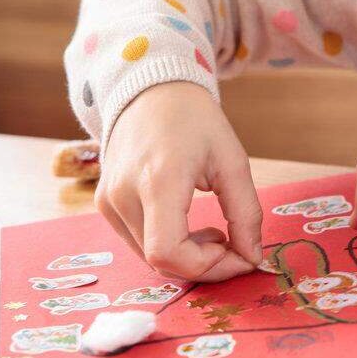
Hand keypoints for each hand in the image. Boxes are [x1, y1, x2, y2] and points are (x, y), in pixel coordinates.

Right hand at [97, 81, 262, 281]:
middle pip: (162, 261)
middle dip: (205, 265)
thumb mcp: (232, 160)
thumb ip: (245, 212)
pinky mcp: (105, 204)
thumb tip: (252, 257)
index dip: (208, 267)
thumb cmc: (195, 120)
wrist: (151, 90)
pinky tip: (188, 225)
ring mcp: (108, 201)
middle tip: (233, 245)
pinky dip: (169, 247)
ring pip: (150, 258)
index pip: (169, 253)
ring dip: (188, 257)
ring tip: (213, 231)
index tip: (239, 255)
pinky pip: (139, 244)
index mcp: (158, 179)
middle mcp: (124, 195)